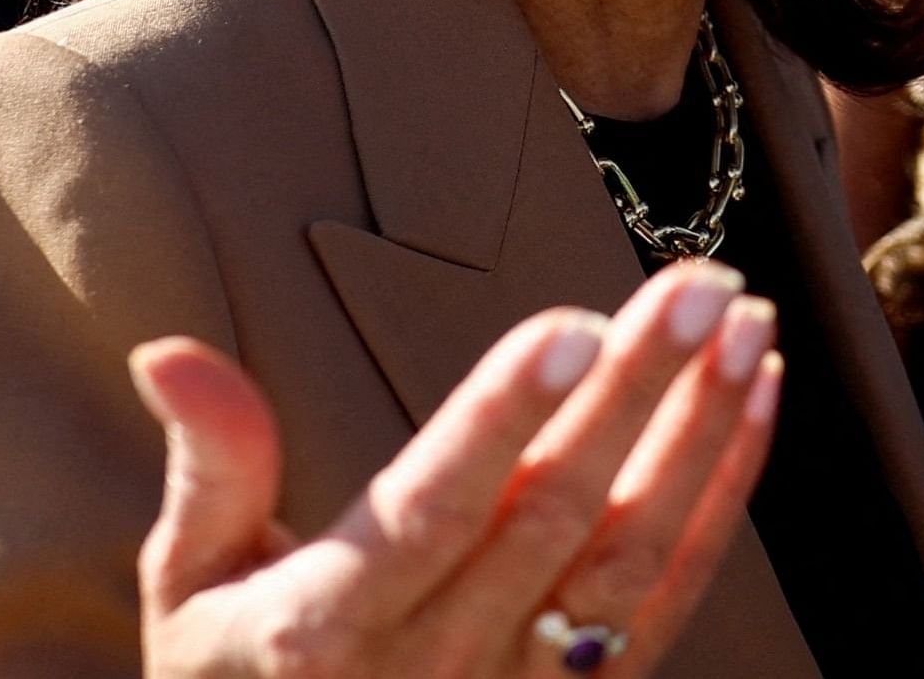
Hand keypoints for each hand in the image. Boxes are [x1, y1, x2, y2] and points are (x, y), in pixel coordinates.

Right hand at [131, 259, 780, 677]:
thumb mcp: (191, 590)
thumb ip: (211, 467)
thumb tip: (167, 352)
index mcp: (326, 626)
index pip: (433, 508)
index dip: (505, 417)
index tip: (575, 321)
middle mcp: (437, 665)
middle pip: (555, 514)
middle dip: (636, 391)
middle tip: (700, 282)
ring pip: (634, 555)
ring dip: (699, 432)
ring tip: (747, 321)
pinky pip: (674, 598)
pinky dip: (726, 495)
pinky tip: (756, 398)